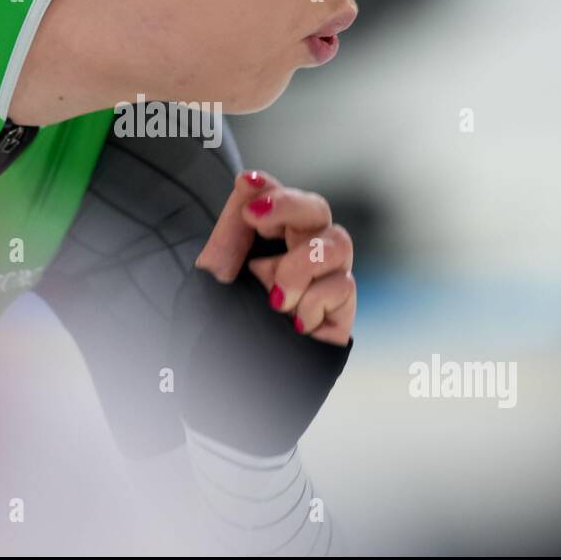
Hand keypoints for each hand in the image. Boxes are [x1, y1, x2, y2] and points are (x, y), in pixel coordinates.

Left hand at [193, 170, 354, 346]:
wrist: (234, 380)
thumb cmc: (221, 324)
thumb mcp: (217, 271)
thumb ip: (233, 225)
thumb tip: (247, 179)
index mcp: (270, 238)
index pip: (280, 197)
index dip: (271, 187)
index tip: (249, 183)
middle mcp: (301, 252)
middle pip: (317, 209)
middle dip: (287, 207)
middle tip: (253, 218)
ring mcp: (326, 278)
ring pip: (338, 242)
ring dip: (300, 266)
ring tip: (274, 298)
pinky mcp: (342, 308)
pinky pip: (343, 284)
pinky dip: (314, 301)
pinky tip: (294, 323)